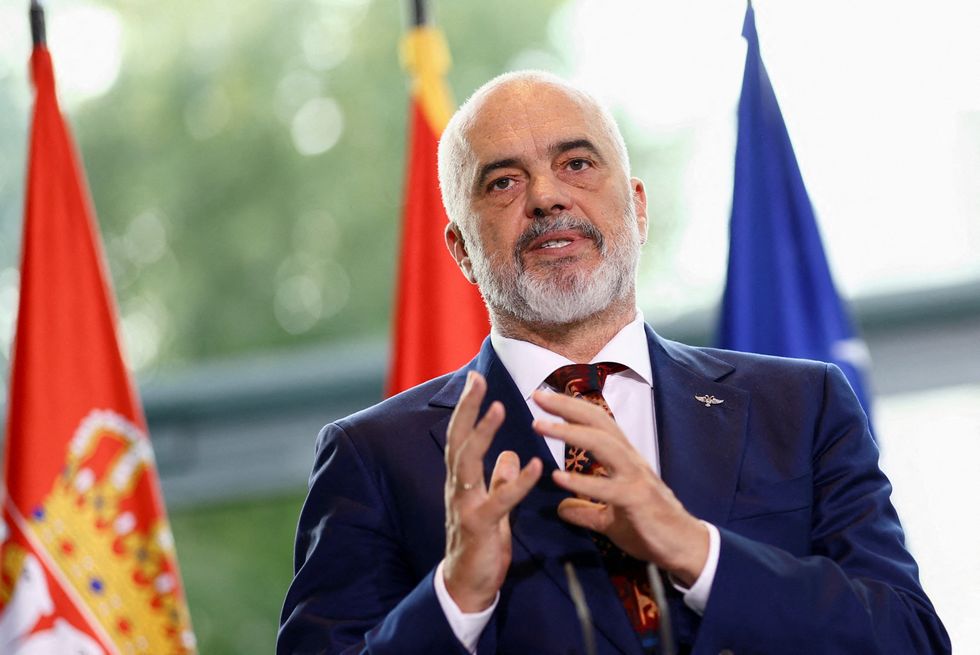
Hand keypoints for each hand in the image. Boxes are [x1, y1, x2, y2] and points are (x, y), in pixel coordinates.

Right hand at [443, 372, 542, 611]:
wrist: (468, 587)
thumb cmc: (480, 545)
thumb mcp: (492, 506)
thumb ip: (498, 480)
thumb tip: (508, 455)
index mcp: (462, 480)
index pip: (461, 436)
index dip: (467, 407)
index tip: (475, 379)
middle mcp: (457, 487)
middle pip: (458, 439)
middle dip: (467, 408)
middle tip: (477, 380)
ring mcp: (465, 505)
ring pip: (468, 462)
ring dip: (484, 433)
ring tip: (500, 407)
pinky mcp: (479, 526)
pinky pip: (498, 500)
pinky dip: (516, 482)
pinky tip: (534, 465)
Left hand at [531, 389, 707, 585]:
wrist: (684, 548)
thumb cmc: (649, 527)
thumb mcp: (609, 518)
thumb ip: (585, 509)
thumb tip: (561, 507)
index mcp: (623, 458)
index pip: (596, 423)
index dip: (571, 408)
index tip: (544, 398)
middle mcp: (630, 459)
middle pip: (598, 422)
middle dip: (567, 407)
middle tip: (537, 396)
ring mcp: (635, 477)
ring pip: (603, 444)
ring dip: (569, 432)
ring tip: (539, 426)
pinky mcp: (638, 500)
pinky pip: (608, 487)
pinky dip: (582, 481)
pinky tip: (557, 477)